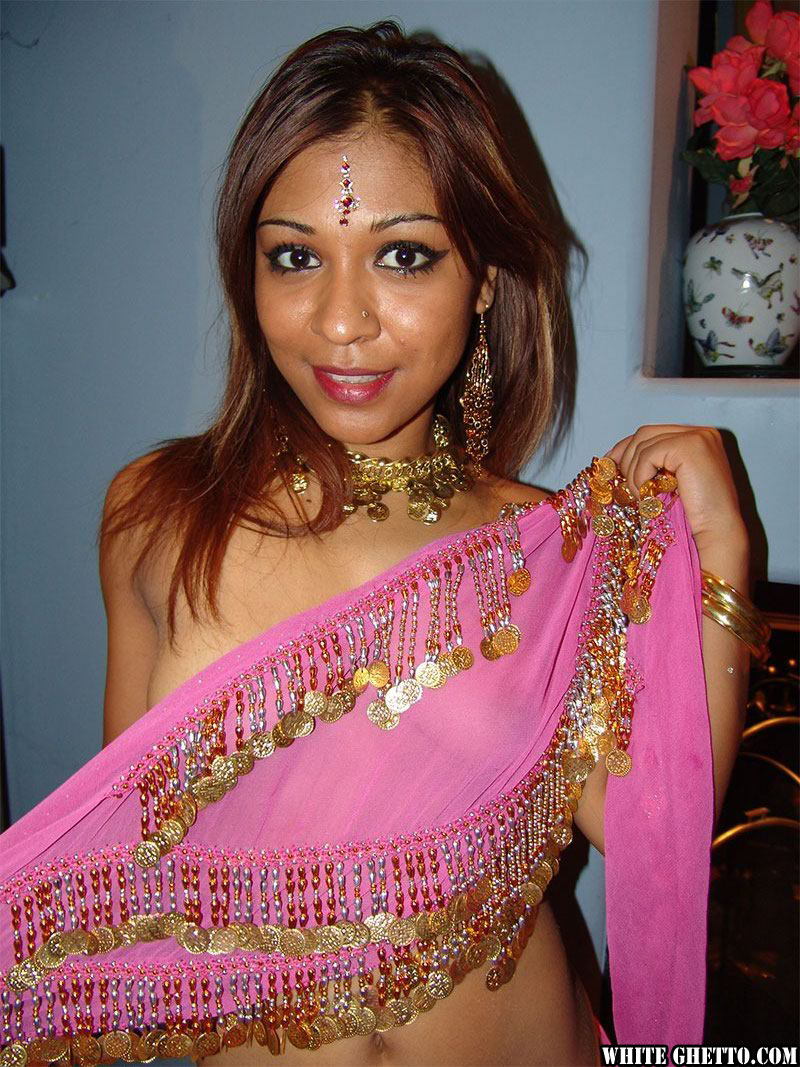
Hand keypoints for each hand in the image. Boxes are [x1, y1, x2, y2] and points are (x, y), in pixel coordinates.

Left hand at [604, 424, 747, 552]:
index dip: (626, 448)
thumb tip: (611, 458)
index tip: (609, 467)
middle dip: (625, 458)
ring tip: (641, 497)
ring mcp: (698, 437)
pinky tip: (649, 495)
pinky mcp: (691, 446)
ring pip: (643, 443)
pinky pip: (648, 454)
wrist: (718, 534)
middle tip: (620, 485)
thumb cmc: (695, 516)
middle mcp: (701, 433)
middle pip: (645, 433)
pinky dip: (640, 476)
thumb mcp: (667, 483)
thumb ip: (651, 465)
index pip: (652, 433)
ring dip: (633, 473)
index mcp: (698, 438)